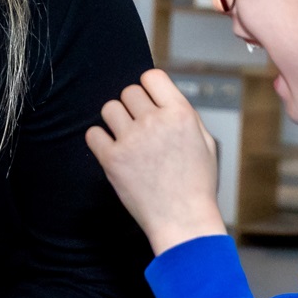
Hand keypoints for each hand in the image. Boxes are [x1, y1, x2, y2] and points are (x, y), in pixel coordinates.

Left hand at [85, 69, 226, 254]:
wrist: (183, 221)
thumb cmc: (196, 185)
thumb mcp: (205, 143)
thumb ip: (184, 115)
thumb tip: (161, 97)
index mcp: (181, 114)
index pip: (152, 77)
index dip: (148, 88)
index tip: (149, 103)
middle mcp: (155, 122)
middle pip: (128, 92)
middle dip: (133, 108)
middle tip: (140, 129)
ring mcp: (132, 140)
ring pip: (109, 108)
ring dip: (115, 121)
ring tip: (126, 139)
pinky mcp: (112, 159)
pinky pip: (93, 134)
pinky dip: (99, 141)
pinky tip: (112, 151)